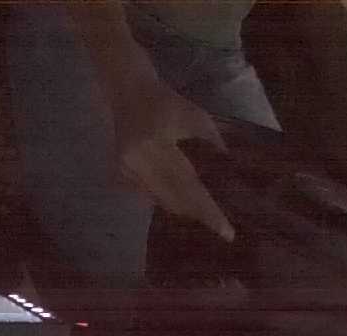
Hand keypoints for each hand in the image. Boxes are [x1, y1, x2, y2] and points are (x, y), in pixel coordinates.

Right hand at [110, 75, 235, 241]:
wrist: (128, 92)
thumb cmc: (165, 101)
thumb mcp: (195, 116)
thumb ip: (211, 138)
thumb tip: (225, 162)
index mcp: (156, 146)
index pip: (188, 186)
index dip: (207, 210)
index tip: (226, 232)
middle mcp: (138, 162)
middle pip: (172, 200)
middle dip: (197, 214)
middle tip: (222, 229)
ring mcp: (126, 170)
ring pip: (159, 200)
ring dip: (182, 206)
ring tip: (204, 214)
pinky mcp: (120, 172)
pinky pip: (147, 193)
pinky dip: (165, 196)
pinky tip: (178, 197)